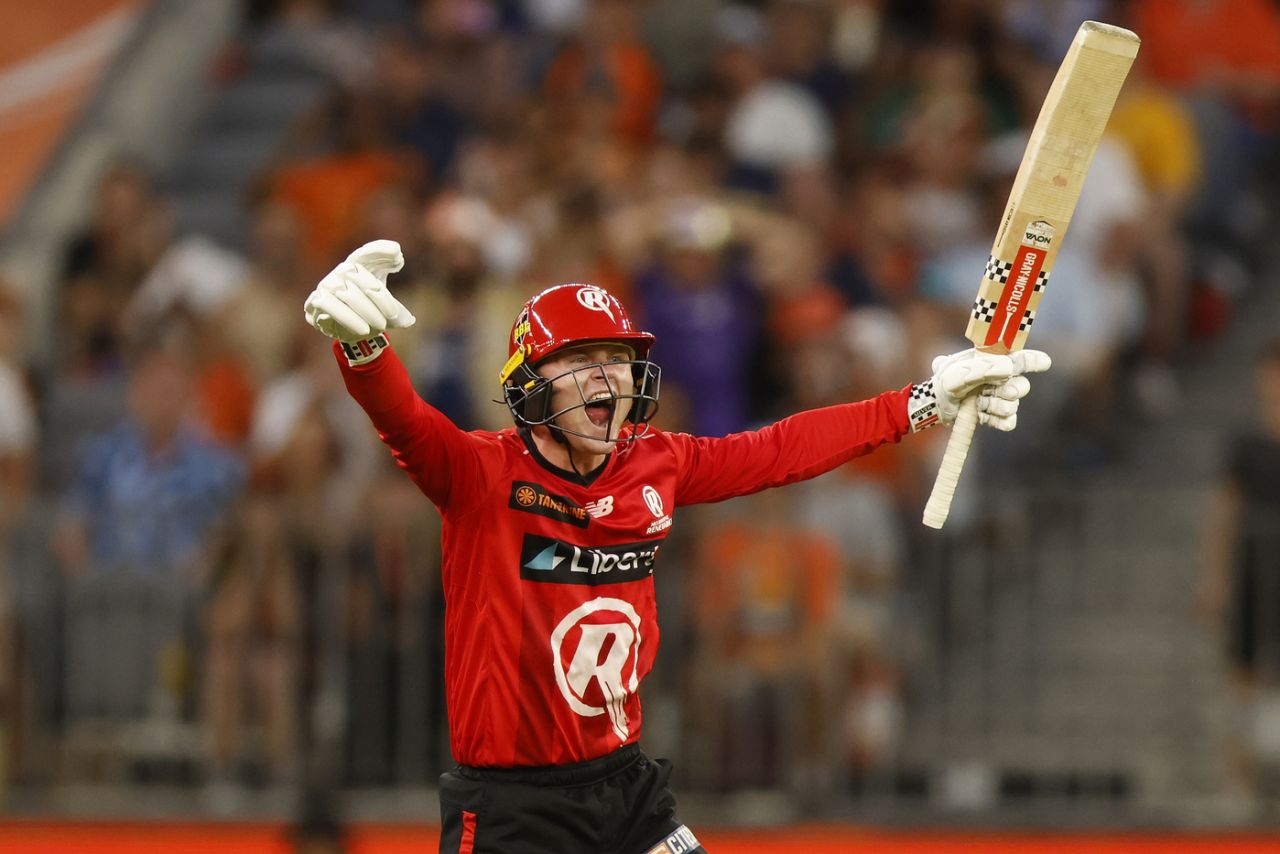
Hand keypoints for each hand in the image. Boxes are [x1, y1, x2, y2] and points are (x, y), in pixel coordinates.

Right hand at [303, 240, 415, 342]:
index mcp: (361, 266)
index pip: (367, 253)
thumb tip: (409, 320)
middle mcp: (341, 271)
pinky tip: (363, 329)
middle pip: (359, 275)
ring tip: (381, 326)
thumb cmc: (373, 313)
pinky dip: (348, 318)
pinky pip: (329, 305)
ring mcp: (327, 285)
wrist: (353, 331)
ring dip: (366, 310)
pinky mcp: (316, 301)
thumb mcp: (389, 312)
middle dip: (379, 297)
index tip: (397, 253)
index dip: (380, 250)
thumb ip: (398, 313)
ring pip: (346, 292)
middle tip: (393, 316)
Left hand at [908, 348, 1050, 432]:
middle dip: (1014, 390)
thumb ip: (984, 368)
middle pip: (1022, 386)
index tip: (1044, 363)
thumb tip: (1010, 368)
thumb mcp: (959, 371)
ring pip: (1013, 406)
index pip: (1021, 360)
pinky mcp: (996, 417)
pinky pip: (1008, 422)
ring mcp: (999, 399)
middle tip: (1005, 391)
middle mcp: (1001, 380)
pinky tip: (982, 414)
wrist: (936, 404)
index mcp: (995, 363)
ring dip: (996, 406)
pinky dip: (995, 420)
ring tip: (978, 402)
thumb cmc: (946, 382)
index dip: (1034, 361)